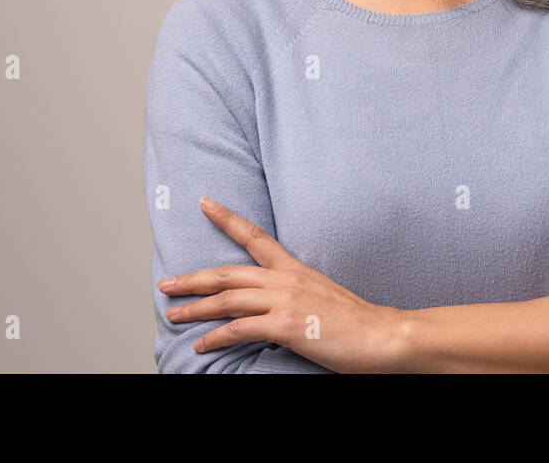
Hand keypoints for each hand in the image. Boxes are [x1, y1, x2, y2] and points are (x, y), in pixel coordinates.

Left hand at [158, 197, 403, 372]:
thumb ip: (297, 295)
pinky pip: (239, 329)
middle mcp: (286, 280)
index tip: (205, 203)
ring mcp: (284, 301)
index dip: (227, 218)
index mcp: (295, 269)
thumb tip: (277, 305)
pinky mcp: (285, 326)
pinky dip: (216, 338)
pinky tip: (201, 345)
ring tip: (174, 315)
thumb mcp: (323, 296)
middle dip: (193, 279)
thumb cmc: (356, 321)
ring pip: (227, 300)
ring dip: (195, 309)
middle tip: (166, 283)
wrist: (382, 334)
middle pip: (228, 274)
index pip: (255, 236)